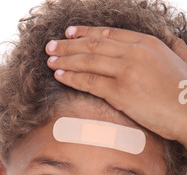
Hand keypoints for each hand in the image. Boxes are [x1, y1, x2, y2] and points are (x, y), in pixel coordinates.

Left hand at [46, 26, 186, 146]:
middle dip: (69, 45)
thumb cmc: (186, 91)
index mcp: (147, 43)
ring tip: (49, 60)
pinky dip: (71, 77)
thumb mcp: (183, 60)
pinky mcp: (120, 92)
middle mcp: (134, 53)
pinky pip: (89, 82)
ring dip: (65, 60)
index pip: (109, 34)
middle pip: (93, 45)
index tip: (70, 33)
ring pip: (88, 61)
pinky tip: (59, 76)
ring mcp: (126, 71)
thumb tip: (175, 43)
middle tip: (51, 45)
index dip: (86, 32)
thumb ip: (174, 49)